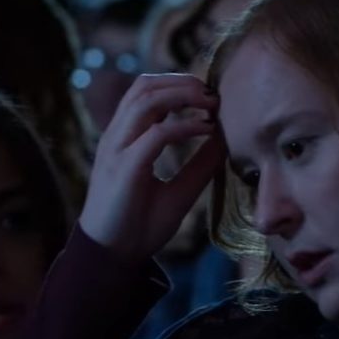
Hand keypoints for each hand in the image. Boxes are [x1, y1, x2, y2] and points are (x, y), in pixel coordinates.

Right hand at [79, 74, 224, 261]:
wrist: (112, 257)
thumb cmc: (139, 226)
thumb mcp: (179, 191)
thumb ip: (200, 165)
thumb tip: (226, 140)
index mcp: (124, 139)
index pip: (145, 92)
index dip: (177, 84)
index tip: (210, 97)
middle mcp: (117, 138)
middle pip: (144, 86)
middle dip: (181, 81)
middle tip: (213, 93)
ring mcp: (116, 150)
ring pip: (145, 100)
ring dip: (182, 95)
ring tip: (210, 104)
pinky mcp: (123, 169)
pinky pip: (155, 134)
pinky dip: (183, 127)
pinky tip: (205, 129)